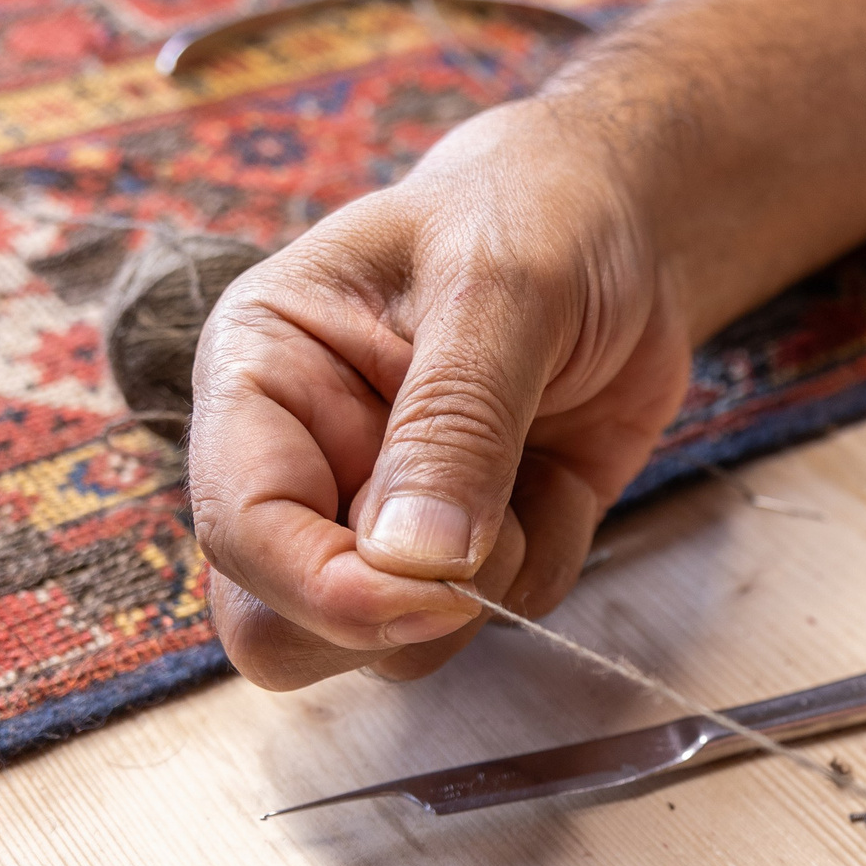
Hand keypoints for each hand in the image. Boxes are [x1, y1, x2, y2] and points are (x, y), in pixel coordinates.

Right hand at [188, 97, 691, 687]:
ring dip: (485, 588)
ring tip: (530, 467)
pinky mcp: (468, 548)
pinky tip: (561, 477)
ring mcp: (381, 516)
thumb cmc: (538, 218)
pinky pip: (497, 618)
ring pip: (390, 647)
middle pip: (278, 627)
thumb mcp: (502, 290)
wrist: (625, 228)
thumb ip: (455, 420)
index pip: (240, 530)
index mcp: (261, 375)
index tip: (441, 589)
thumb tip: (408, 560)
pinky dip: (547, 562)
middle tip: (489, 533)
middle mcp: (302, 460)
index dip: (328, 590)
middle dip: (391, 614)